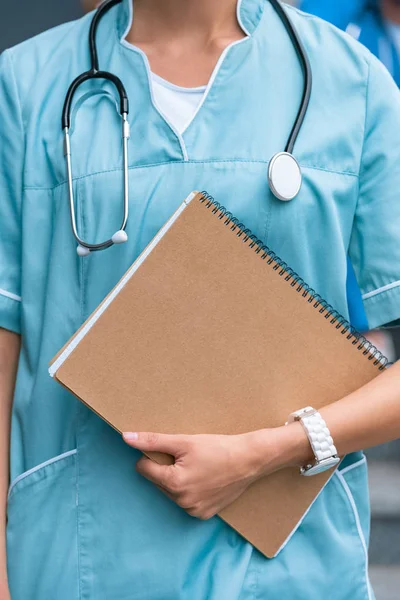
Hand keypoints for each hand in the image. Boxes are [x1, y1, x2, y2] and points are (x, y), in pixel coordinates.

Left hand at [122, 428, 300, 519]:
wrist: (250, 460)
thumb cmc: (217, 447)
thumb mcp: (183, 441)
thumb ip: (152, 440)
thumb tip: (125, 437)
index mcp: (173, 483)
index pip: (144, 468)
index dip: (153, 455)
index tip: (171, 449)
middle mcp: (181, 502)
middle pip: (157, 481)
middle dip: (166, 468)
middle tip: (188, 457)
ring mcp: (193, 511)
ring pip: (171, 491)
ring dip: (178, 479)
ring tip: (198, 467)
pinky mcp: (204, 514)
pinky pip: (186, 501)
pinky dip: (191, 490)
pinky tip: (205, 478)